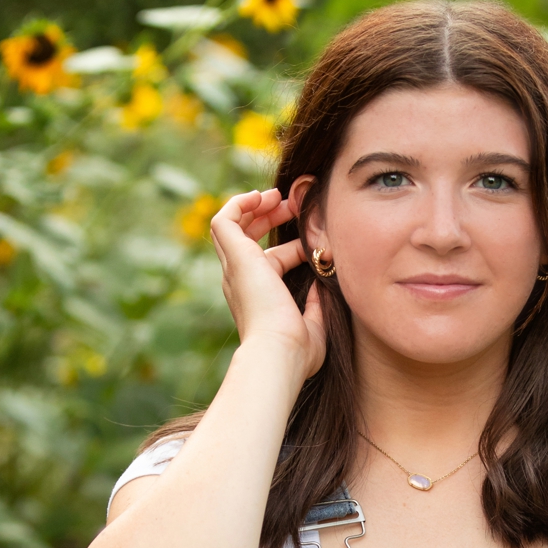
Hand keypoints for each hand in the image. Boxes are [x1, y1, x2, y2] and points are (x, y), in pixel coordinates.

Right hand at [206, 187, 325, 380]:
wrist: (278, 352)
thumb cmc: (296, 350)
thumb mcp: (313, 324)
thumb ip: (316, 305)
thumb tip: (322, 285)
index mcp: (257, 297)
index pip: (270, 260)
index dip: (293, 244)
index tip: (316, 238)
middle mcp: (240, 281)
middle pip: (245, 238)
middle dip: (270, 218)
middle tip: (294, 205)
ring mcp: (234, 269)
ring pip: (231, 225)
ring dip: (253, 206)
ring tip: (277, 195)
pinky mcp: (235, 257)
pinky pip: (224, 220)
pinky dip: (239, 203)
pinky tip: (262, 196)